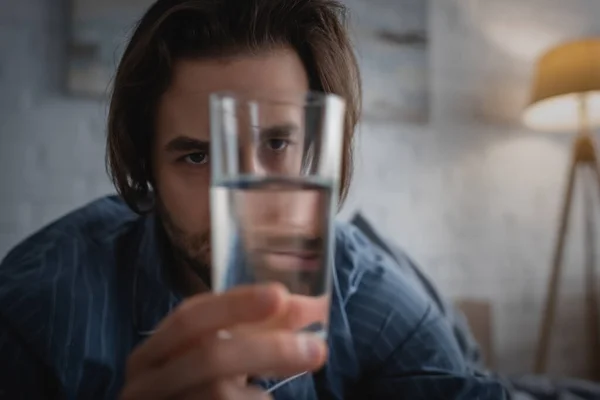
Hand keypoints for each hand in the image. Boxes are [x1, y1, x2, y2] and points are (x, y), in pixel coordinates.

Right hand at [120, 284, 327, 398]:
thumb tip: (316, 305)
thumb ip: (261, 330)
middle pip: (208, 356)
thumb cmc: (198, 387)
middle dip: (267, 348)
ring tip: (272, 393)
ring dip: (261, 391)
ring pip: (216, 392)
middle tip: (317, 349)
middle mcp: (147, 380)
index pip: (191, 317)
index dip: (235, 304)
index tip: (279, 295)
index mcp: (155, 350)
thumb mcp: (223, 354)